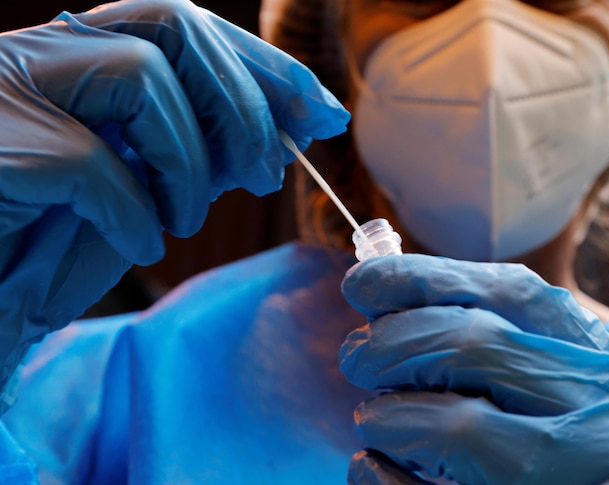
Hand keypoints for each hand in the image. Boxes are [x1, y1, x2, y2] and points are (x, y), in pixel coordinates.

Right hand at [0, 0, 348, 387]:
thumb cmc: (53, 245)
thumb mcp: (149, 188)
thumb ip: (204, 148)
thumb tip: (280, 133)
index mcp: (84, 56)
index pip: (188, 26)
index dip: (265, 65)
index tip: (321, 113)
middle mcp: (44, 54)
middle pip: (174, 24)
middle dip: (244, 102)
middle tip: (269, 173)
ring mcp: (9, 89)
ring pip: (141, 74)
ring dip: (189, 161)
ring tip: (182, 221)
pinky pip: (93, 161)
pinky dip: (135, 212)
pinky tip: (140, 244)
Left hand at [339, 255, 608, 483]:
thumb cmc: (569, 466)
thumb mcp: (565, 398)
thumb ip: (501, 349)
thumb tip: (385, 300)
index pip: (515, 294)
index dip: (426, 277)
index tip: (364, 280)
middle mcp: (608, 422)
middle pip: (474, 344)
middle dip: (393, 343)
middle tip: (356, 356)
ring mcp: (571, 481)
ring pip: (454, 426)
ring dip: (387, 416)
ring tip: (377, 420)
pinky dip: (377, 473)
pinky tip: (375, 465)